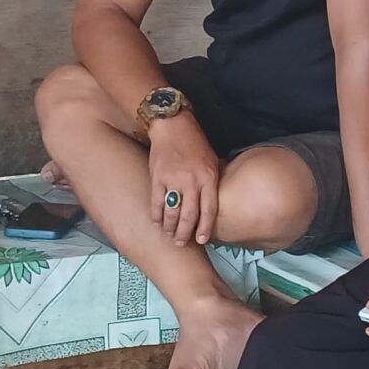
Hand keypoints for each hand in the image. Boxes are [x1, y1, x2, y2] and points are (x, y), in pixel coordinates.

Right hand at [147, 117, 222, 247]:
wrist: (173, 125)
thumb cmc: (195, 143)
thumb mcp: (212, 161)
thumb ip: (211, 183)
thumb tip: (211, 206)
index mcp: (208, 177)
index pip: (209, 209)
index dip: (205, 228)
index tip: (201, 240)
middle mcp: (192, 181)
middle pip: (189, 215)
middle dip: (184, 233)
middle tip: (181, 242)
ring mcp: (174, 179)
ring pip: (172, 212)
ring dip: (169, 227)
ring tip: (168, 235)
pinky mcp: (158, 177)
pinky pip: (157, 202)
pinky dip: (156, 215)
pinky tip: (156, 222)